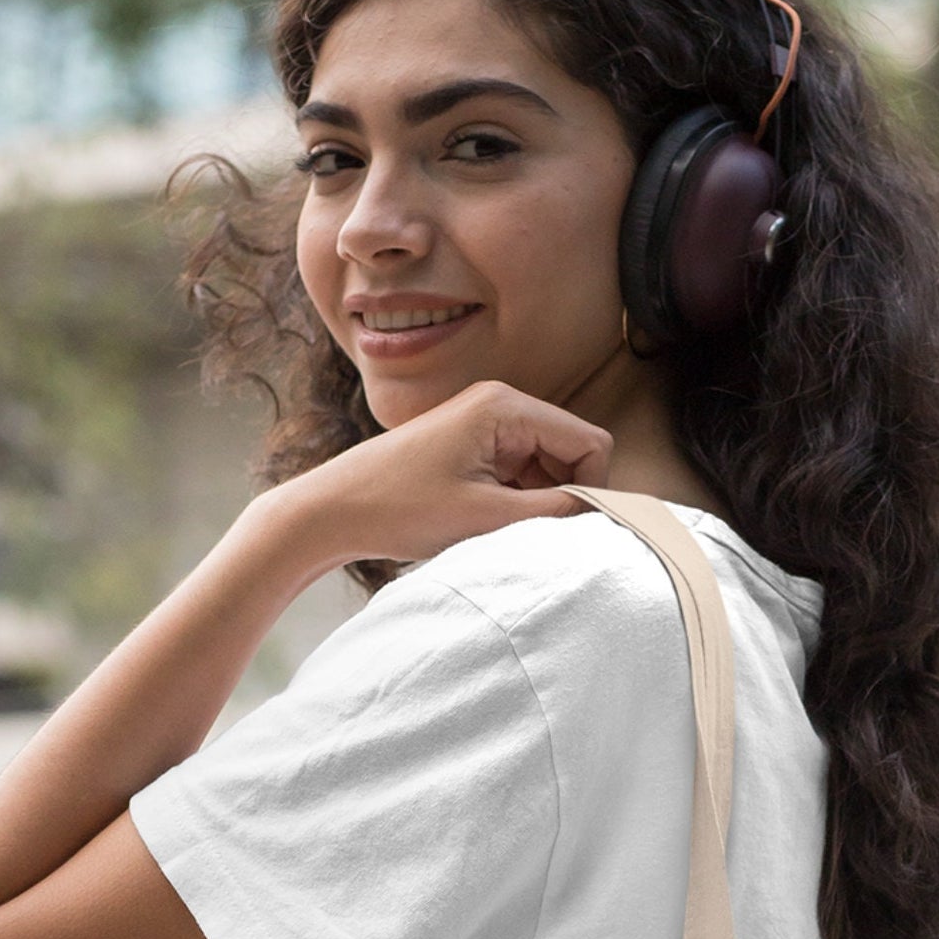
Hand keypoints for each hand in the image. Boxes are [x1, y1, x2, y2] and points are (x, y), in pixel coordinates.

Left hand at [278, 382, 613, 573]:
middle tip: (529, 535)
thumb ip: (554, 512)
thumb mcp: (486, 517)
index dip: (592, 490)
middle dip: (562, 496)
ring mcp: (484, 424)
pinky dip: (515, 503)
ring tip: (498, 530)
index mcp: (506, 406)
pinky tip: (485, 524)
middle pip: (570, 453)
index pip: (589, 443)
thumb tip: (605, 512)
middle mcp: (499, 404)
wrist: (333, 510)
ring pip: (546, 467)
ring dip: (537, 503)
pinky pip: (519, 474)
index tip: (570, 530)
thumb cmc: (399, 508)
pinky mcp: (471, 446)